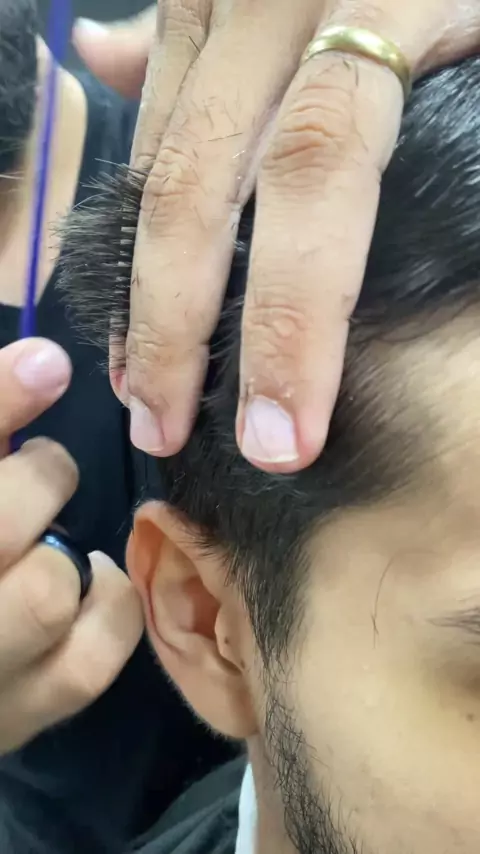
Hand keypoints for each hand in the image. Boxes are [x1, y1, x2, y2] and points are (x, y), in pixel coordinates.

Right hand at [0, 338, 142, 753]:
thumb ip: (1, 430)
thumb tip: (46, 363)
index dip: (2, 401)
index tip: (47, 362)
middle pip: (2, 526)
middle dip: (38, 482)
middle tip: (47, 471)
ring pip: (47, 591)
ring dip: (64, 549)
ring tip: (55, 538)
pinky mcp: (18, 718)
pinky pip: (89, 661)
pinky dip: (108, 609)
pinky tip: (91, 585)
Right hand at [75, 1, 479, 472]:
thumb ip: (460, 114)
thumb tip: (442, 185)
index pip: (318, 176)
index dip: (290, 319)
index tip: (281, 436)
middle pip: (200, 185)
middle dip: (175, 328)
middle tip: (166, 433)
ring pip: (155, 159)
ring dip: (139, 282)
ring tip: (139, 379)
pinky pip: (149, 114)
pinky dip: (133, 207)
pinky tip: (126, 280)